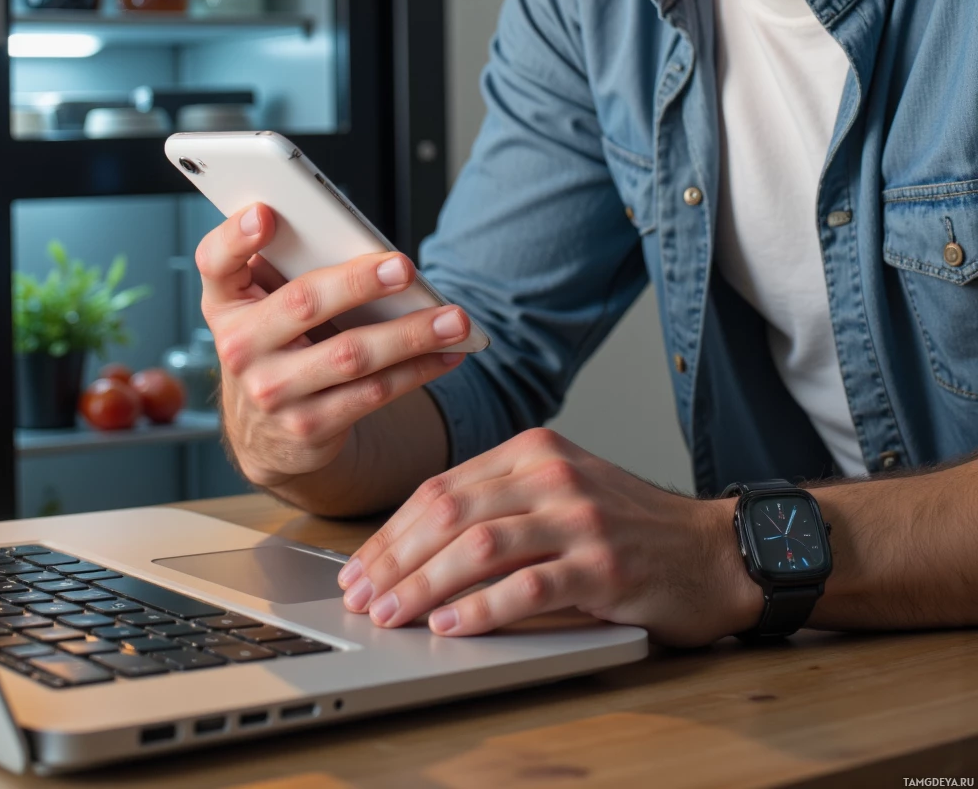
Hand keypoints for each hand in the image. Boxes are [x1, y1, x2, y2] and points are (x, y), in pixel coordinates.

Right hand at [195, 205, 466, 489]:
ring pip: (350, 355)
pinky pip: (372, 394)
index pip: (215, 261)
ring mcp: (271, 392)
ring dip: (410, 334)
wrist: (264, 430)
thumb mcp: (264, 303)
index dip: (235, 236)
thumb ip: (292, 266)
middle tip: (405, 266)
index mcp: (226, 301)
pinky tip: (447, 353)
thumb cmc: (277, 340)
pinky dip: (417, 370)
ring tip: (454, 318)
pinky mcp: (308, 427)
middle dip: (358, 282)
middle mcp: (238, 347)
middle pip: (302, 304)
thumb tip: (365, 241)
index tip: (265, 212)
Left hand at [338, 427, 762, 645]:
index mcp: (533, 449)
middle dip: (396, 559)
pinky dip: (482, 608)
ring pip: (479, 546)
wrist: (712, 550)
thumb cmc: (629, 527)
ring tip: (394, 614)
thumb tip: (416, 546)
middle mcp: (552, 474)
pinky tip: (452, 625)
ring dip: (425, 585)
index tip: (361, 568)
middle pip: (450, 512)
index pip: (442, 486)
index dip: (392, 531)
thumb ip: (499, 502)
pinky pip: (528, 585)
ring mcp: (579, 517)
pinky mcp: (603, 565)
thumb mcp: (560, 491)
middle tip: (364, 597)